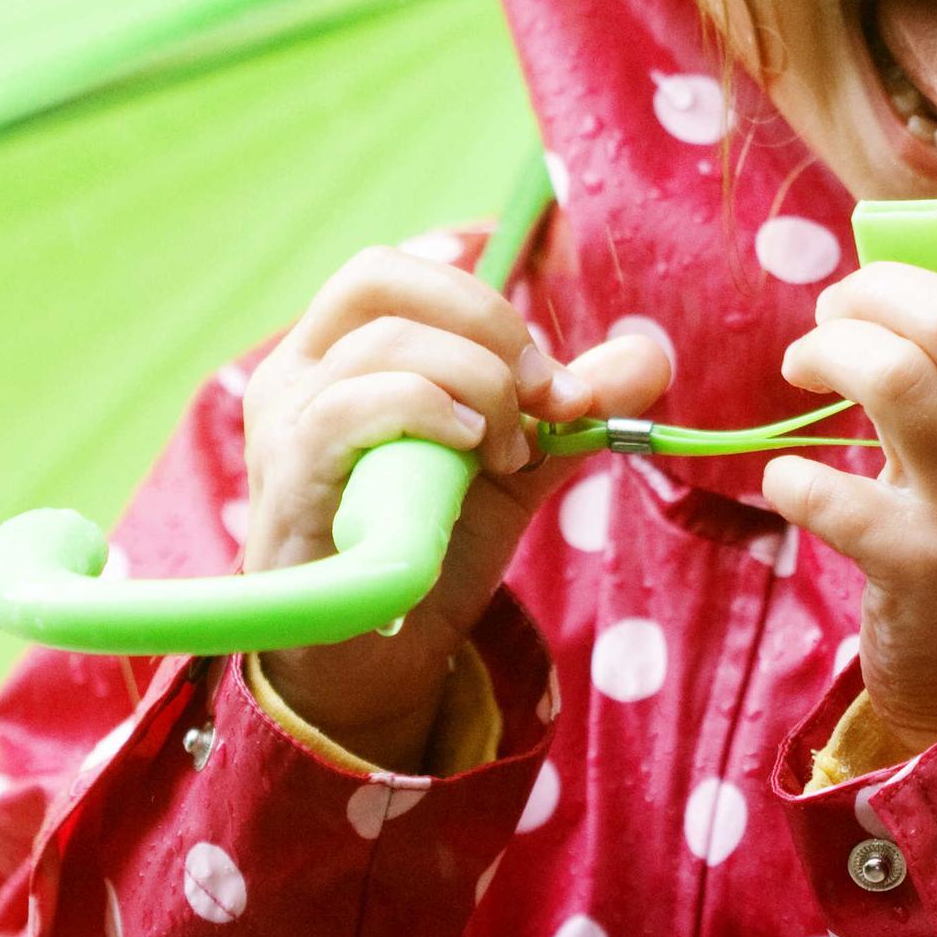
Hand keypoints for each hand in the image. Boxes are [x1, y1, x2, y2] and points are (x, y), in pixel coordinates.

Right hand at [240, 244, 670, 771]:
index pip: (395, 274)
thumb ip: (571, 412)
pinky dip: (427, 409)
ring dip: (475, 382)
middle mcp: (297, 376)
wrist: (375, 662)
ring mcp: (285, 426)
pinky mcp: (290, 482)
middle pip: (379, 278)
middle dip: (484, 322)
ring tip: (507, 452)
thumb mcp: (511, 465)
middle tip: (540, 397)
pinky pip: (348, 408)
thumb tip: (652, 354)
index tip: (551, 374)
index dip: (483, 301)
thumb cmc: (427, 549)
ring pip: (381, 343)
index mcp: (339, 355)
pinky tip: (470, 451)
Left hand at [763, 264, 936, 755]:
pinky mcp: (920, 569)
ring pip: (898, 378)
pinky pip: (833, 496)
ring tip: (804, 365)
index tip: (897, 298)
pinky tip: (785, 480)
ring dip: (831, 351)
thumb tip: (916, 271)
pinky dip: (791, 477)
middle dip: (874, 292)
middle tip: (832, 314)